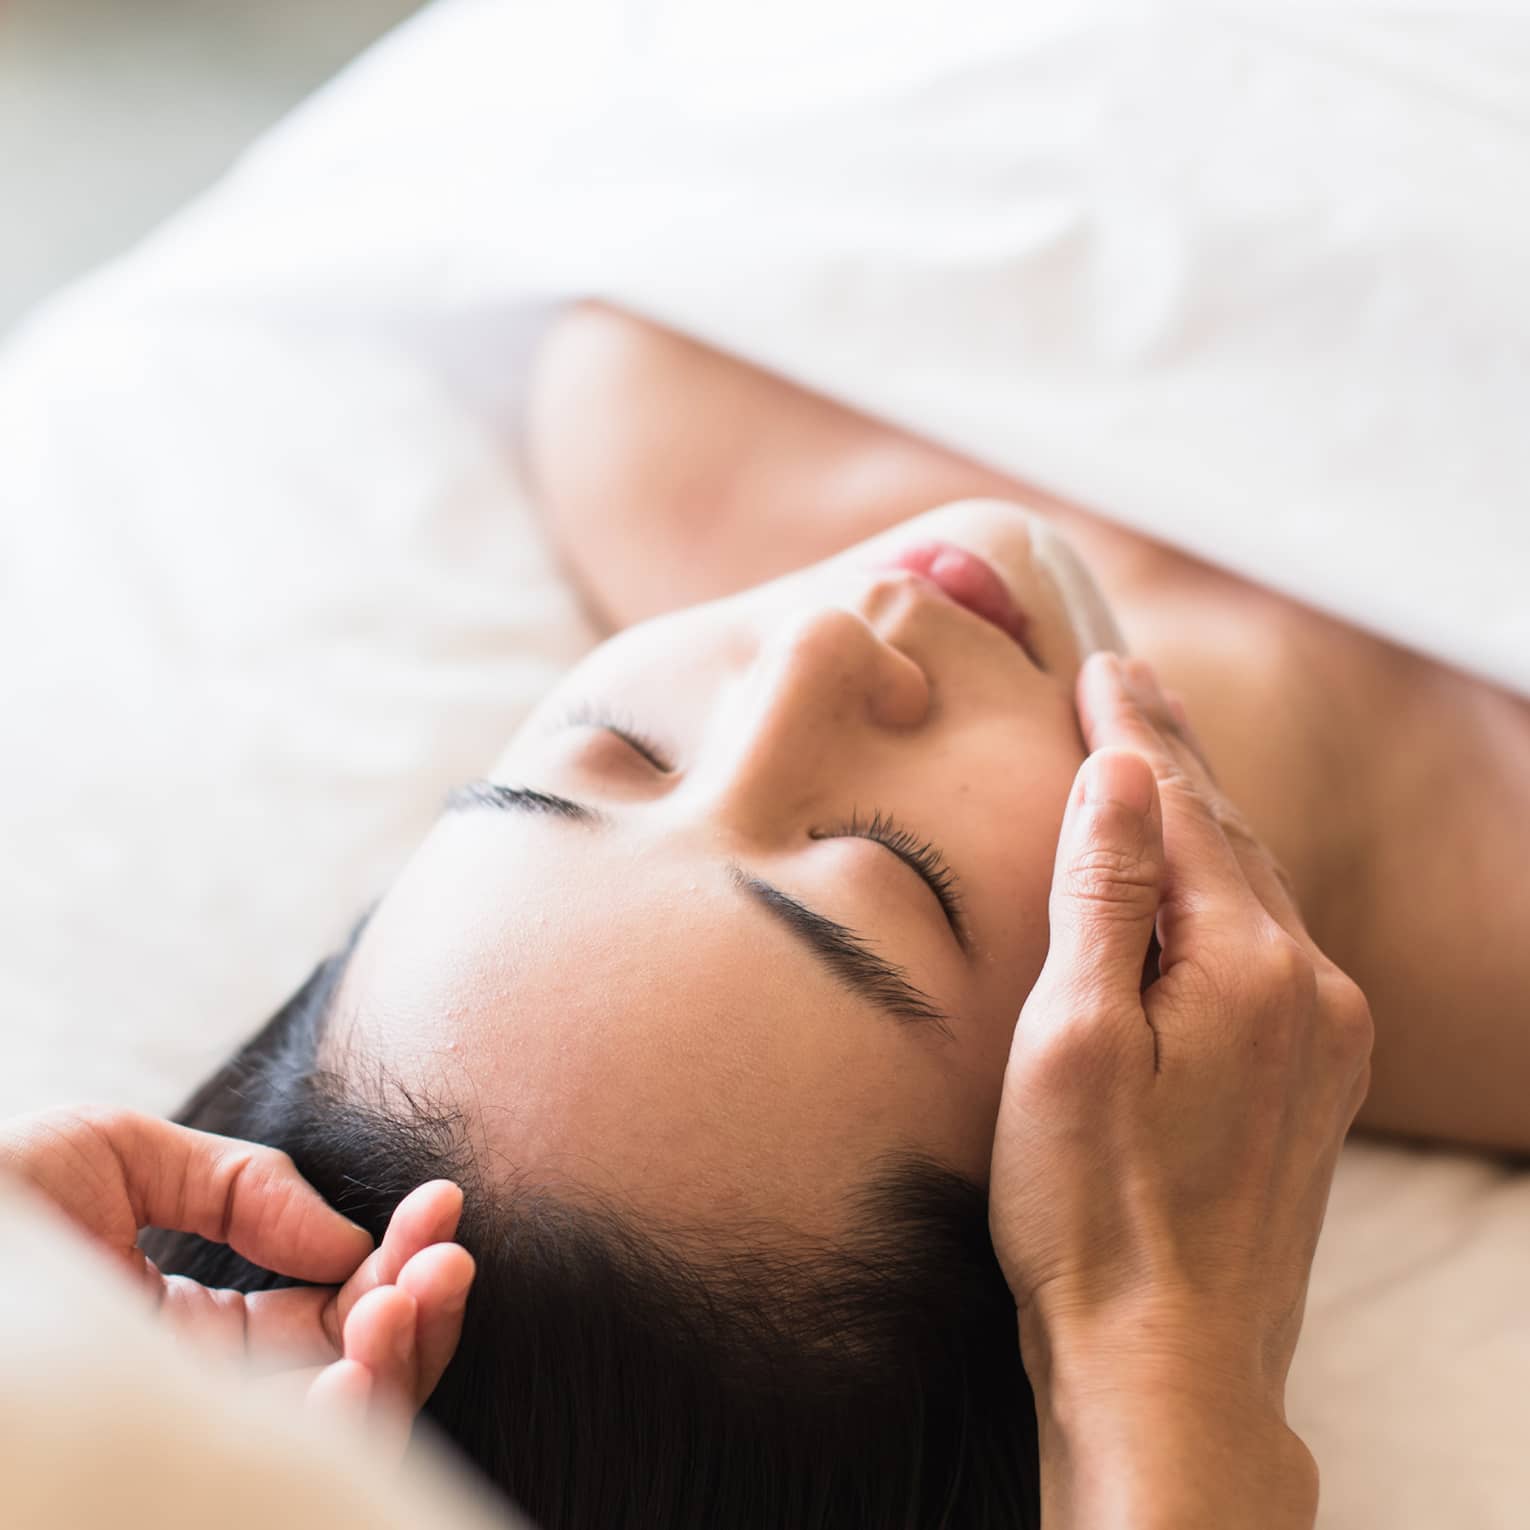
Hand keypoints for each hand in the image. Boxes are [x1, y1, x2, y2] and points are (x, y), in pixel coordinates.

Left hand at [0, 1107, 474, 1454]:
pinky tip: (357, 1363)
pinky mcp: (177, 1472)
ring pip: (344, 1426)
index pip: (331, 1305)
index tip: (440, 1205)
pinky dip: (347, 1420)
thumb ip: (240, 1183)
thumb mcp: (113, 1156)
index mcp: (199, 1327)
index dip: (397, 1257)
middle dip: (419, 1308)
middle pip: (358, 1371)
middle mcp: (209, 1395)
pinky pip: (294, 1467)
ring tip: (413, 1292)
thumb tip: (342, 1237)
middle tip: (446, 1255)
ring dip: (403, 1359)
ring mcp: (195, 1440)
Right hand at [989, 653, 1372, 1525]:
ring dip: (1199, 818)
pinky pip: (1268, 944)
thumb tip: (1122, 772)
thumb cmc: (1094, 1213)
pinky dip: (1221, 887)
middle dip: (1170, 755)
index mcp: (1250, 966)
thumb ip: (1105, 897)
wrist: (1171, 1367)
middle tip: (1123, 678)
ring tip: (1153, 757)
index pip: (1182, 808)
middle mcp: (1312, 988)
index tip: (1097, 663)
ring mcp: (1325, 1037)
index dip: (1133, 730)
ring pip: (1255, 888)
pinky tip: (1196, 878)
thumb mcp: (1073, 1041)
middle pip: (1232, 835)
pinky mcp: (1314, 1079)